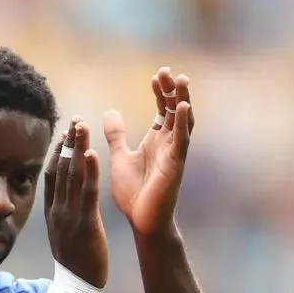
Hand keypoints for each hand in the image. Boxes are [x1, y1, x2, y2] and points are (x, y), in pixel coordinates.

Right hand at [43, 117, 108, 287]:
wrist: (76, 286)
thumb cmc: (74, 260)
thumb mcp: (62, 232)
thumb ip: (62, 212)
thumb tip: (62, 198)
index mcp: (53, 211)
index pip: (52, 175)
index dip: (57, 152)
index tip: (63, 133)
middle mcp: (58, 209)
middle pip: (61, 169)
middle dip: (67, 143)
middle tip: (74, 119)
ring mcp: (69, 215)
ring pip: (72, 176)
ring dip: (77, 148)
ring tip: (81, 126)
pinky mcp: (85, 223)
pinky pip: (87, 193)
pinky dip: (89, 172)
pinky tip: (92, 153)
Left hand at [103, 67, 195, 236]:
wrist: (141, 221)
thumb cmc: (133, 193)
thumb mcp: (120, 157)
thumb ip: (117, 135)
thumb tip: (110, 112)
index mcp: (156, 141)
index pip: (162, 110)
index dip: (160, 93)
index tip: (155, 76)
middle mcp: (169, 144)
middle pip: (175, 110)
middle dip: (172, 90)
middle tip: (168, 71)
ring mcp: (174, 154)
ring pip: (183, 121)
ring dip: (183, 100)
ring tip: (181, 80)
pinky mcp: (175, 165)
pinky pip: (182, 141)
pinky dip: (183, 123)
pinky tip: (182, 106)